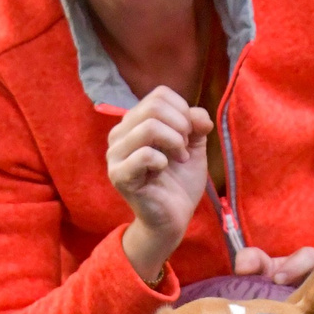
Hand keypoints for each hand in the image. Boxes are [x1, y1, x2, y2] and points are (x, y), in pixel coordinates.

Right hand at [108, 86, 211, 283]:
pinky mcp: (119, 175)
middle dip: (181, 125)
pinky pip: (145, 155)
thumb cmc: (179, 181)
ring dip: (174, 142)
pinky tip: (164, 170)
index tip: (190, 134)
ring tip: (180, 158)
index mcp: (134, 123)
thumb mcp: (193, 145)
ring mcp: (115, 155)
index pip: (159, 95)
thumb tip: (198, 115)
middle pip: (154, 107)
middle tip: (186, 148)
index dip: (182, 110)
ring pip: (149, 127)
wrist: (173, 218)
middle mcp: (119, 134)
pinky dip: (163, 160)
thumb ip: (195, 124)